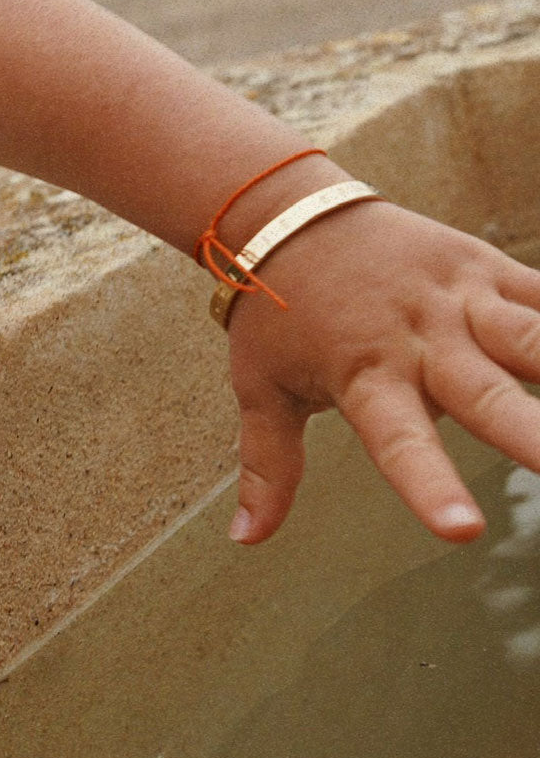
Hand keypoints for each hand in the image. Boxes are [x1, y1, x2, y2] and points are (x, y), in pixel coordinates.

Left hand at [224, 200, 539, 543]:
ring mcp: (458, 298)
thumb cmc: (274, 311)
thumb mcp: (259, 388)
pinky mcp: (483, 267)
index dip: (429, 483)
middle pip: (487, 393)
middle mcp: (418, 338)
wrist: (288, 217)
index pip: (398, 439)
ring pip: (533, 338)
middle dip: (537, 435)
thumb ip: (267, 467)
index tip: (462, 530)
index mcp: (364, 375)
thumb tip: (247, 541)